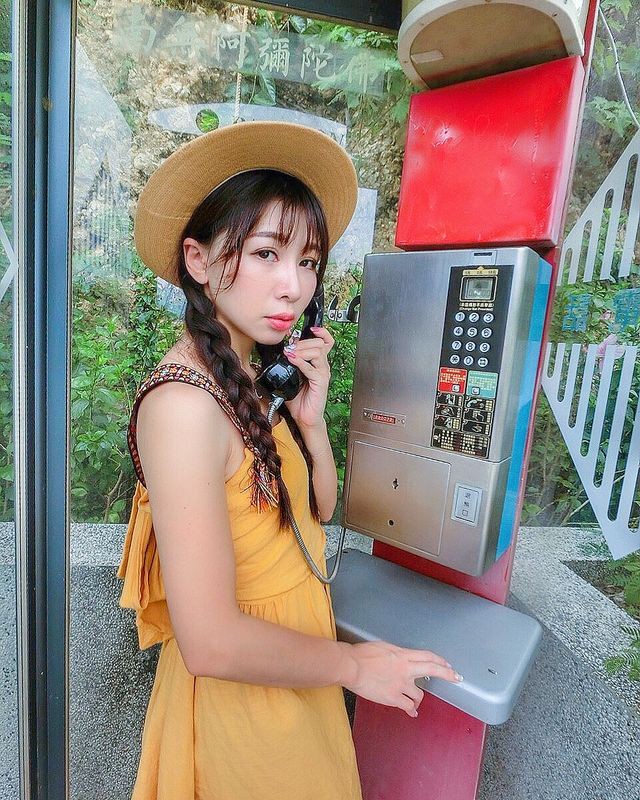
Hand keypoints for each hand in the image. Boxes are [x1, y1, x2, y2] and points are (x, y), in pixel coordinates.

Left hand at [283, 326, 333, 429]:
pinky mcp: (321, 382)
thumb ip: (286, 364)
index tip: (310, 328)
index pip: (326, 341)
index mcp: (317, 363)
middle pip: (319, 343)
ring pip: (317, 352)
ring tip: (290, 354)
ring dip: (302, 350)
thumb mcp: (289, 377)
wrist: (304, 417)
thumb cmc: (298, 399)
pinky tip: (292, 360)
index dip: (321, 332)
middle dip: (303, 342)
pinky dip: (301, 361)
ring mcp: (322, 373)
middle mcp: (322, 366)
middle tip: (291, 347)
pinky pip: (312, 367)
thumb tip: (276, 353)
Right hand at [340, 640, 462, 717]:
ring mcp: (400, 684)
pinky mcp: (393, 698)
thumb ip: (396, 654)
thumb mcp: (383, 647)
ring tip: (416, 701)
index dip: (439, 660)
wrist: (351, 666)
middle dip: (447, 674)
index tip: (447, 664)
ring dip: (419, 698)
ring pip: (419, 694)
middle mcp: (405, 669)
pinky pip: (408, 706)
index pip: (427, 656)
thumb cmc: (361, 654)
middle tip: (457, 677)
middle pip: (432, 669)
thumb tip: (401, 659)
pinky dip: (411, 710)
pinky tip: (412, 712)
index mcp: (402, 655)